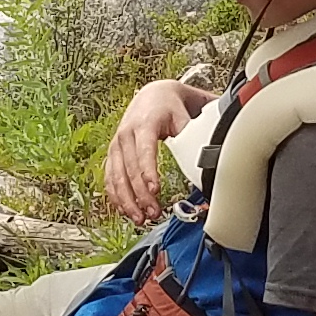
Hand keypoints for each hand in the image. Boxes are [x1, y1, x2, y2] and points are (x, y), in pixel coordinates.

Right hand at [104, 81, 200, 221]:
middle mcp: (125, 135)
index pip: (144, 151)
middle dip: (140, 194)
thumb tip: (205, 156)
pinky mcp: (113, 155)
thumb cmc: (168, 107)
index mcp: (144, 125)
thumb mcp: (182, 116)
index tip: (155, 189)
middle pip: (129, 169)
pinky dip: (116, 196)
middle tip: (154, 212)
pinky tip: (125, 211)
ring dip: (127, 201)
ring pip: (116, 177)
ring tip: (140, 218)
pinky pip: (110, 179)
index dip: (148, 172)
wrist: (151, 97)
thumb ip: (191, 136)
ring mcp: (116, 146)